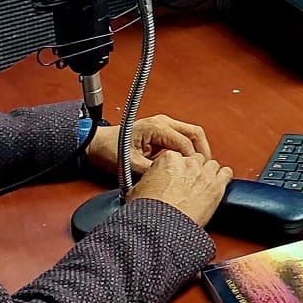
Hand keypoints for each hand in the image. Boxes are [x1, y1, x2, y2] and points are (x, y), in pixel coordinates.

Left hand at [85, 114, 212, 176]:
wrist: (98, 144)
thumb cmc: (110, 149)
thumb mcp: (130, 164)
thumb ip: (152, 171)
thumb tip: (169, 179)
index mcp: (156, 127)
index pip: (185, 143)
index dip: (192, 160)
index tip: (194, 173)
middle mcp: (162, 123)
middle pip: (195, 133)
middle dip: (203, 152)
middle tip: (205, 169)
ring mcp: (163, 125)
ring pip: (191, 134)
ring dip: (197, 150)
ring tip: (199, 167)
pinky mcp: (162, 132)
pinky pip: (183, 138)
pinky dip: (190, 150)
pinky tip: (188, 164)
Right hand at [125, 150, 232, 225]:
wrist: (162, 227)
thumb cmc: (150, 211)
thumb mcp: (138, 190)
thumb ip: (148, 180)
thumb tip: (147, 184)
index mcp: (169, 159)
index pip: (179, 156)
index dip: (178, 168)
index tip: (177, 177)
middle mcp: (188, 162)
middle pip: (196, 159)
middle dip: (194, 170)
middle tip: (189, 183)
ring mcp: (204, 173)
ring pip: (212, 164)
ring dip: (209, 173)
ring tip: (204, 185)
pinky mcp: (216, 186)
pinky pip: (226, 173)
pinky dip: (224, 178)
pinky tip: (219, 184)